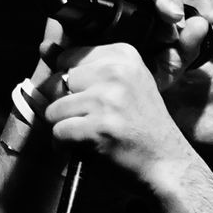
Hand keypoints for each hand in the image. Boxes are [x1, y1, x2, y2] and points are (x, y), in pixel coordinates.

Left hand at [26, 0, 208, 191]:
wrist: (168, 164)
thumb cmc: (142, 126)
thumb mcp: (124, 84)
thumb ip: (84, 66)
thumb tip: (44, 48)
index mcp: (124, 55)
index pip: (70, 57)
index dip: (73, 82)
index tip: (94, 99)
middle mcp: (116, 72)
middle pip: (59, 81)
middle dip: (66, 105)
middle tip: (92, 121)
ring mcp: (108, 100)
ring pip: (55, 109)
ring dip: (65, 127)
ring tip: (89, 136)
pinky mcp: (99, 128)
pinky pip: (58, 132)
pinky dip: (64, 146)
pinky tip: (85, 149)